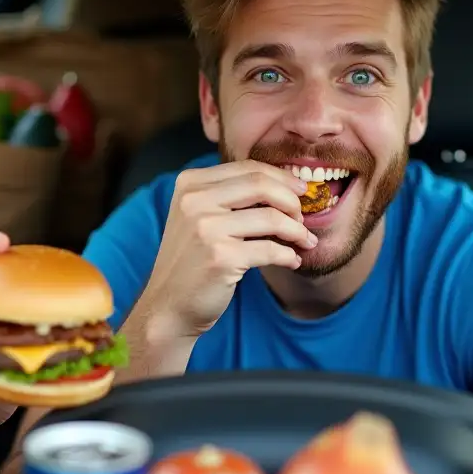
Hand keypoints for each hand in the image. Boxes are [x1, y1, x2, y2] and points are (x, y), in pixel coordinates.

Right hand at [138, 160, 316, 340]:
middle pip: (262, 185)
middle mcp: (195, 201)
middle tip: (303, 218)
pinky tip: (292, 261)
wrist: (168, 305)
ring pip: (272, 217)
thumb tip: (287, 186)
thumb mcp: (199, 216)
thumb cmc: (191, 261)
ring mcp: (206, 229)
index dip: (282, 178)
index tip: (301, 193)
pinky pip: (271, 250)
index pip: (248, 168)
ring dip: (297, 231)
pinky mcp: (221, 258)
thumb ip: (230, 196)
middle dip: (292, 201)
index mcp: (190, 183)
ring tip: (305, 241)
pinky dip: (288, 255)